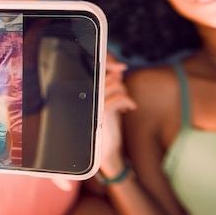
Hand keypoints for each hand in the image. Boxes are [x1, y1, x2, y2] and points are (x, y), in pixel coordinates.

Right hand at [100, 53, 136, 175]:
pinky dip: (128, 101)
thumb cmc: (107, 127)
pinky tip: (129, 108)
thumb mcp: (109, 104)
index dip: (108, 64)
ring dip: (125, 93)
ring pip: (116, 85)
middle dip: (120, 83)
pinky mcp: (103, 112)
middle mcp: (88, 96)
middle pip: (108, 76)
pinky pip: (120, 97)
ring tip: (126, 104)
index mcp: (86, 93)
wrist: (106, 150)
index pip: (97, 72)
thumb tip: (118, 71)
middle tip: (123, 96)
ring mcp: (94, 103)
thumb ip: (111, 88)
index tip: (120, 67)